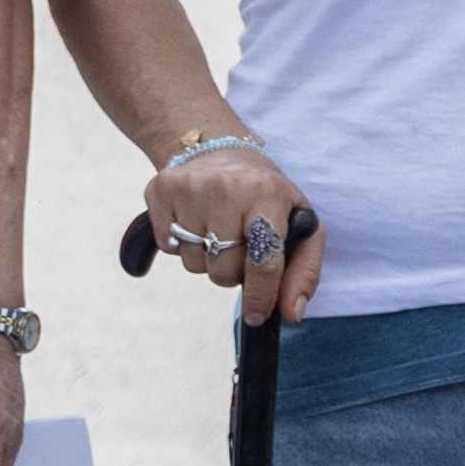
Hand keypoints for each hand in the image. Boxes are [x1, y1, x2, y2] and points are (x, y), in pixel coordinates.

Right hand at [139, 141, 324, 323]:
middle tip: (239, 249)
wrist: (218, 150)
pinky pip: (169, 247)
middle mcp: (227, 187)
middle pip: (224, 269)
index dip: (261, 295)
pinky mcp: (160, 189)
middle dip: (233, 272)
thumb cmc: (265, 196)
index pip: (263, 259)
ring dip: (208, 260)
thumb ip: (303, 272)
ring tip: (217, 232)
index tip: (257, 315)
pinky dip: (183, 246)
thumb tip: (291, 313)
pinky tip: (195, 223)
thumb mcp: (299, 225)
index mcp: (268, 194)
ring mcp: (189, 187)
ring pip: (194, 264)